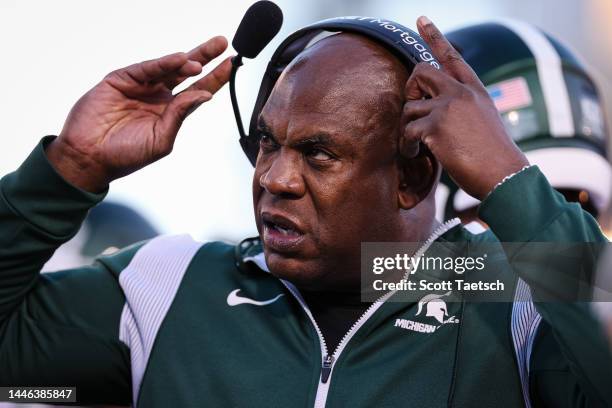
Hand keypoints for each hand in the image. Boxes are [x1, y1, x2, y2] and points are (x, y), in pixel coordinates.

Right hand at [46, 36, 231, 191]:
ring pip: (168, 67)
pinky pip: (146, 69)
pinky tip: (179, 59)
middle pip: (186, 71)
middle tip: (223, 43)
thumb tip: (204, 95)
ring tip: (201, 60)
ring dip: (186, 61)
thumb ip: (180, 115)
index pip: (198, 90)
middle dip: (204, 56)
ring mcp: (140, 86)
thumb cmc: (126, 155)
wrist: (89, 157)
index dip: (215, 78)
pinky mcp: (121, 80)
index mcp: (171, 113)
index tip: (232, 64)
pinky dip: (163, 63)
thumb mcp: (161, 140)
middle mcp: (158, 96)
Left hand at [400, 17, 528, 199]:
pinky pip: (407, 130)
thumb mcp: (484, 122)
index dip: (435, 37)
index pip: (452, 58)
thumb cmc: (493, 157)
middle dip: (410, 89)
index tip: (421, 19)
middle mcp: (461, 93)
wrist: (504, 175)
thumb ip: (462, 110)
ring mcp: (449, 107)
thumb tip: (434, 111)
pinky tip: (416, 153)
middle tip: (414, 109)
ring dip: (407, 128)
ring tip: (416, 146)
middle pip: (421, 71)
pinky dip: (407, 145)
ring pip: (410, 107)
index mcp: (475, 91)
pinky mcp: (436, 126)